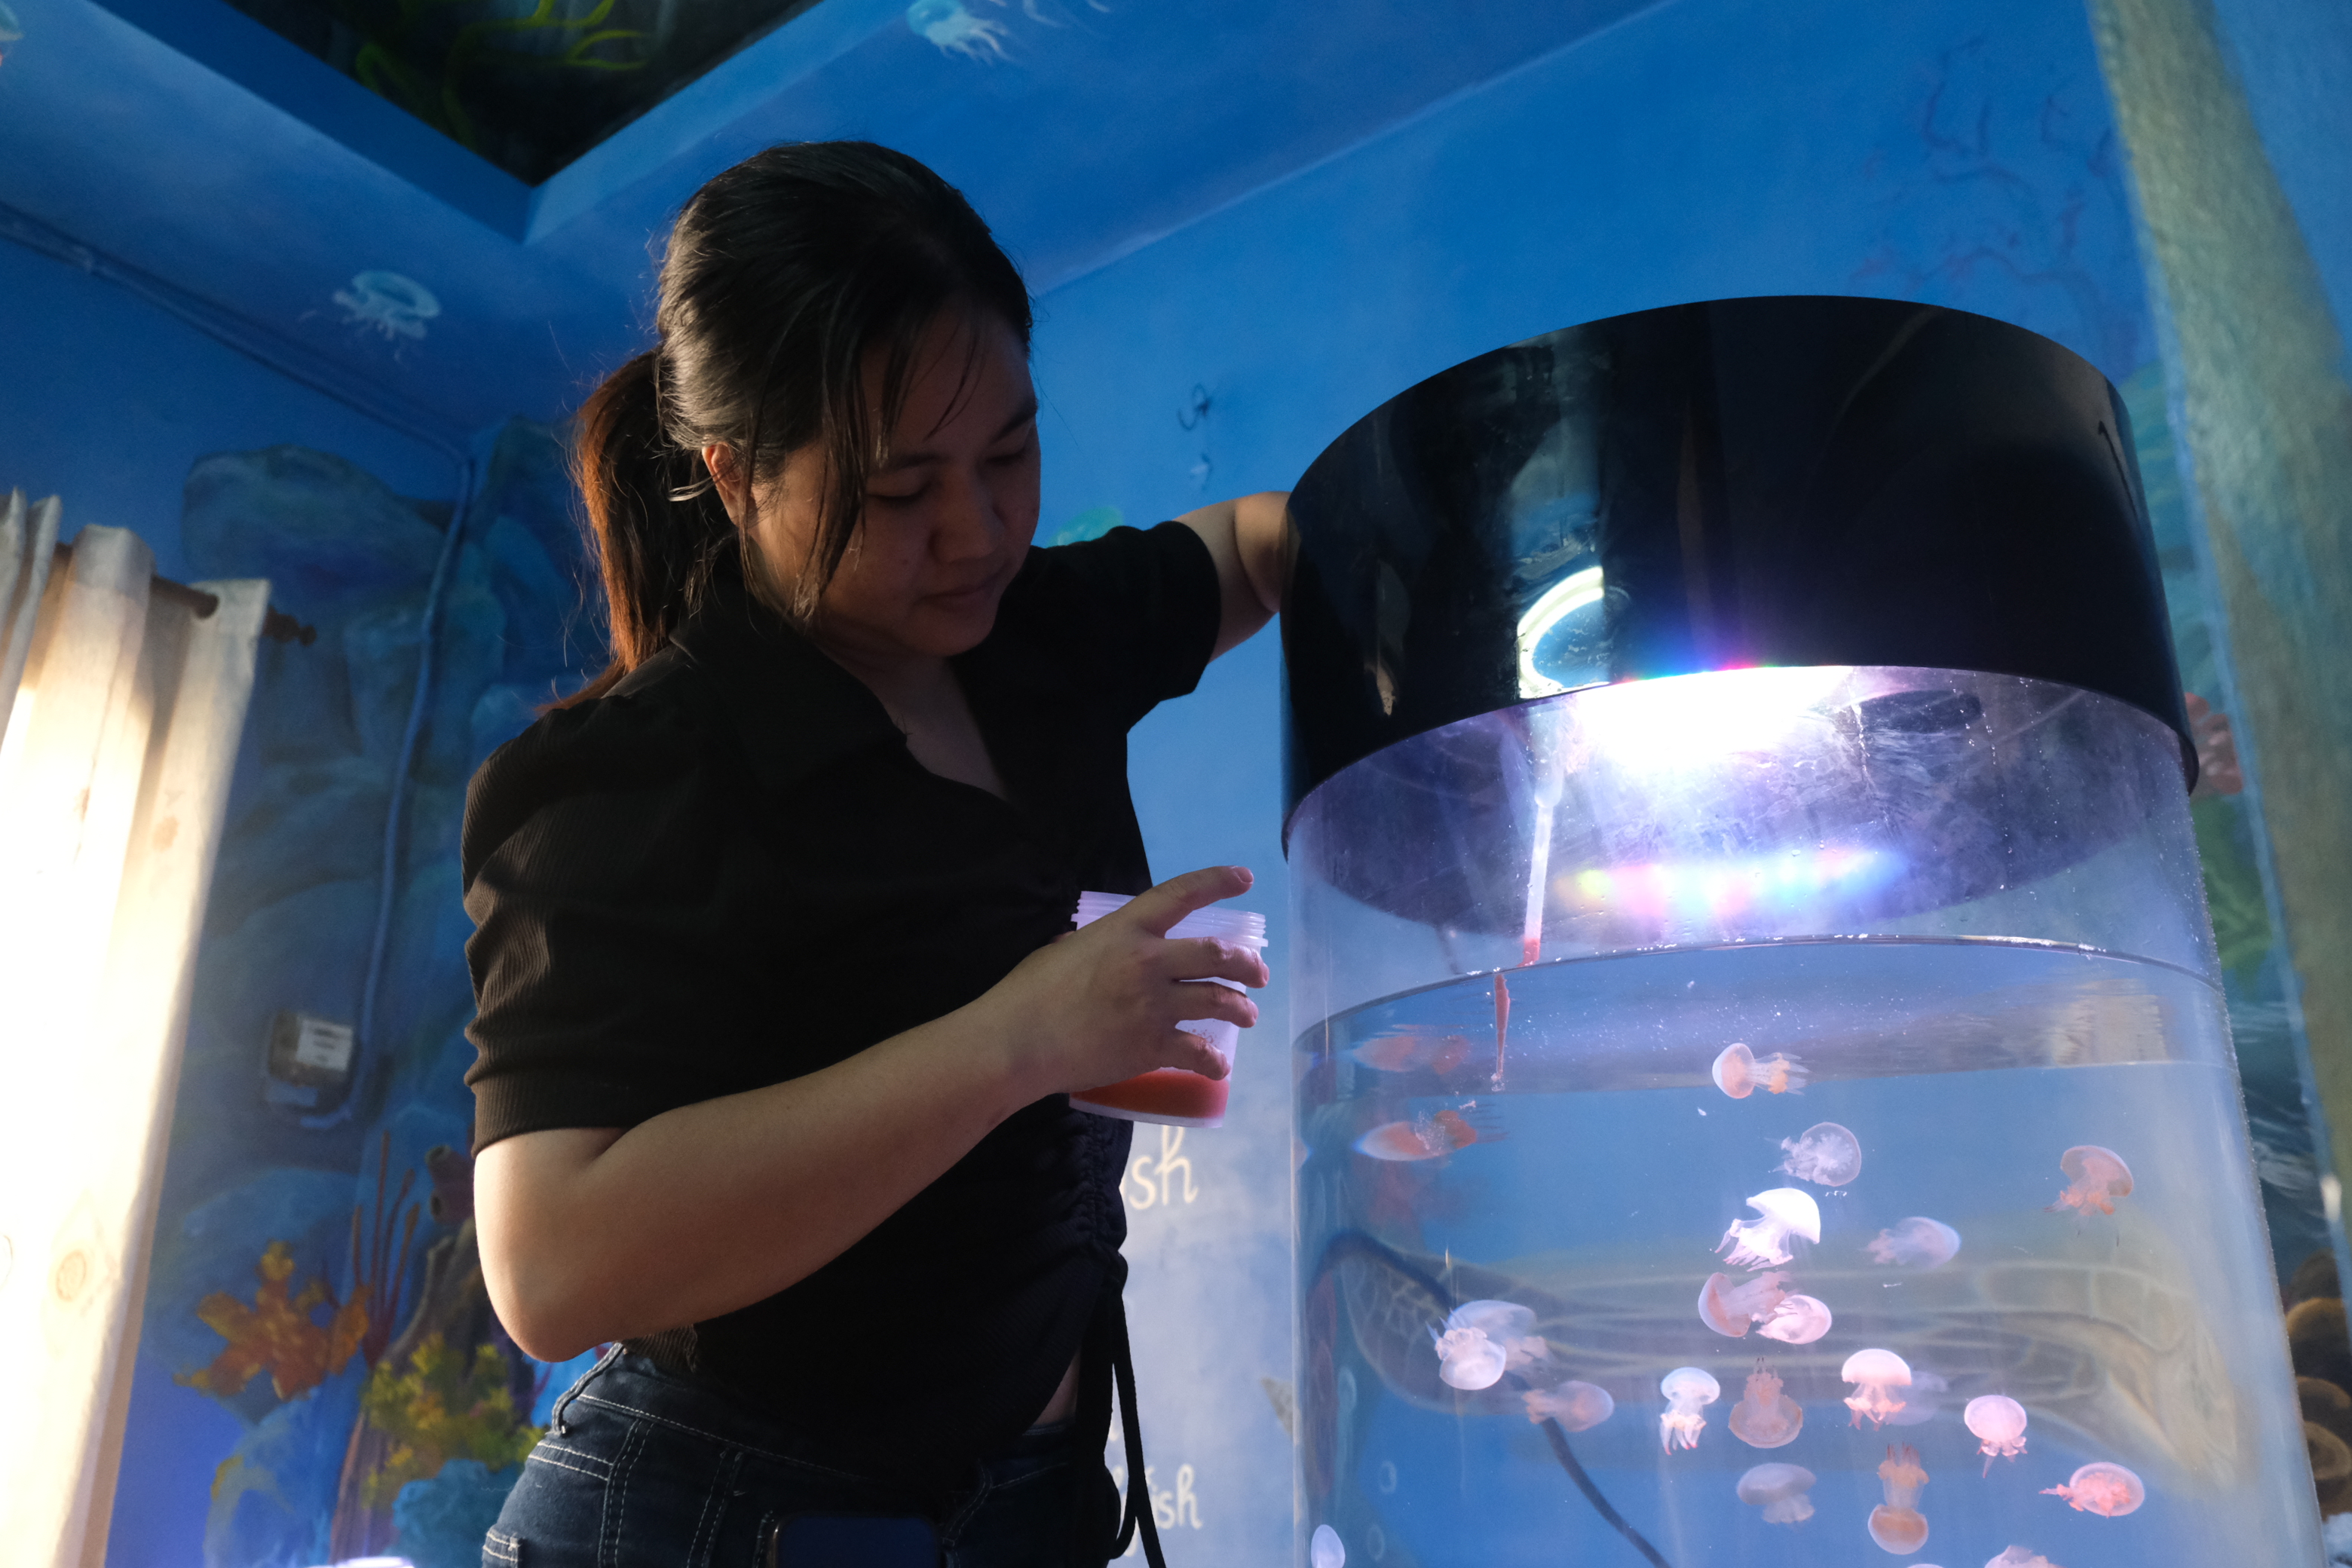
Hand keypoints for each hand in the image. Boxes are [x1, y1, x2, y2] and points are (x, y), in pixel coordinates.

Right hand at [975, 865, 1268, 1098]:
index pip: (1180, 895)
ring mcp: (1154, 1006)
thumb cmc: (1029, 993)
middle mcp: (1149, 962)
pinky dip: (1214, 1061)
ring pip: (1217, 1002)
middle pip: (1217, 954)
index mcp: (1125, 930)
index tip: (1245, 878)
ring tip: (1249, 1016)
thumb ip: (1094, 944)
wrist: (1019, 1043)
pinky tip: (1219, 1067)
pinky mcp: (1151, 1047)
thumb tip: (1095, 946)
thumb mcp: (1062, 949)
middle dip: (1247, 964)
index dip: (1216, 882)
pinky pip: (1198, 1052)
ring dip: (1241, 1009)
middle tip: (1258, 974)